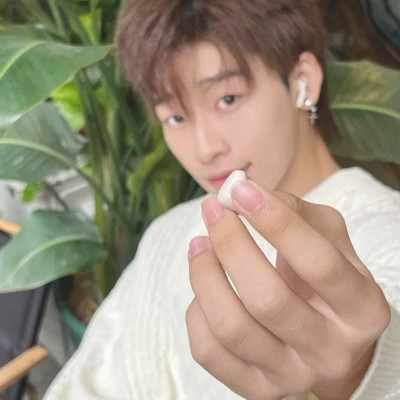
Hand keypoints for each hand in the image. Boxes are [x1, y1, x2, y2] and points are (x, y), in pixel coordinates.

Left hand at [186, 179, 390, 399]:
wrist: (326, 337)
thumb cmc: (323, 278)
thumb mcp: (327, 238)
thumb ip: (295, 211)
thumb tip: (243, 194)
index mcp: (362, 309)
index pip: (318, 264)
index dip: (275, 222)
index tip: (240, 190)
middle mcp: (330, 351)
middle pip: (267, 299)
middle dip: (231, 244)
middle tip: (213, 209)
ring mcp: (291, 376)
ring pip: (231, 328)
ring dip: (204, 275)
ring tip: (200, 243)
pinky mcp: (256, 389)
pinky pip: (208, 350)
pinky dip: (196, 310)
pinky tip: (205, 288)